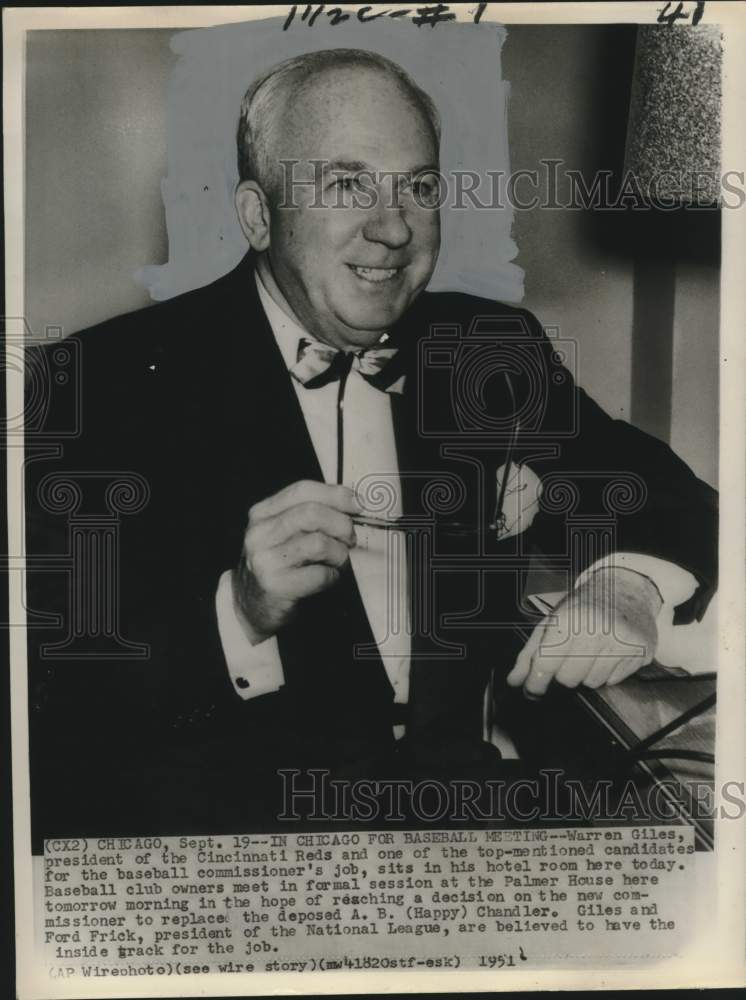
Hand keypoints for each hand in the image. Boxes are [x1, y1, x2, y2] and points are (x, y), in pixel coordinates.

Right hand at [233, 480, 358, 641]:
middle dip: (342, 524)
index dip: (335, 494)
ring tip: (338, 561)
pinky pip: (320, 574)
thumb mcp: (282, 533)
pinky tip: (328, 578)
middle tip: (350, 538)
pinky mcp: (276, 586)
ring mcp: (265, 560)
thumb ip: (307, 516)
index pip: (302, 490)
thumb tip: (350, 503)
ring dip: (339, 553)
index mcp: (262, 514)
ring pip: (319, 543)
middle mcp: (260, 533)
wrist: (250, 607)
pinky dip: (333, 576)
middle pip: (312, 513)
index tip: (356, 503)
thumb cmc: (276, 566)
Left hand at [506, 567, 662, 697]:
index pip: (546, 665)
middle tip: (565, 659)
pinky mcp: (639, 652)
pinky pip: (613, 681)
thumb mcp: (552, 621)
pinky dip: (606, 672)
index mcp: (569, 620)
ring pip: (592, 683)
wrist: (627, 588)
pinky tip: (606, 653)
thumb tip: (514, 681)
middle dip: (561, 675)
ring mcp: (621, 642)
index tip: (532, 690)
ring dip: (585, 674)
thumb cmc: (584, 605)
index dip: (535, 683)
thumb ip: (531, 653)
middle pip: (568, 679)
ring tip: (588, 652)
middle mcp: (597, 630)